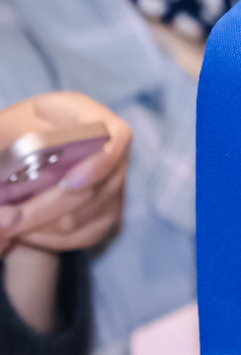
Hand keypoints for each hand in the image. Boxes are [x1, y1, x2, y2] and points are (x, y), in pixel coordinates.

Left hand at [0, 92, 132, 256]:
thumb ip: (23, 134)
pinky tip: (27, 229)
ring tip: (10, 222)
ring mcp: (115, 182)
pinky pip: (84, 234)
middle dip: (46, 207)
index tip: (69, 184)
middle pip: (96, 185)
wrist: (17, 160)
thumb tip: (33, 152)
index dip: (99, 162)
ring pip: (85, 215)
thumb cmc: (11, 138)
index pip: (116, 136)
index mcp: (89, 116)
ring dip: (43, 224)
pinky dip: (51, 238)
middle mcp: (112, 148)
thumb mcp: (9, 126)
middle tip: (7, 220)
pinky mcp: (109, 212)